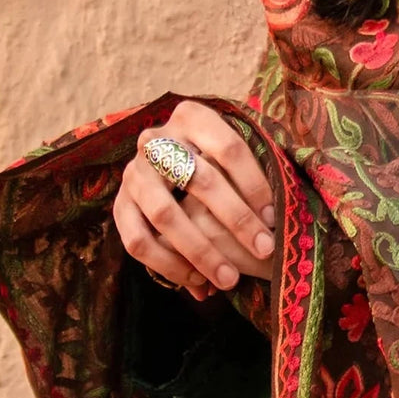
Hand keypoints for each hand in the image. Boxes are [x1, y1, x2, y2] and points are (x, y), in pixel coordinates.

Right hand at [113, 99, 274, 299]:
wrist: (165, 167)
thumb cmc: (217, 166)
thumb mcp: (234, 157)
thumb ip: (254, 174)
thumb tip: (279, 220)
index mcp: (192, 117)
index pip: (228, 148)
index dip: (254, 185)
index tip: (274, 218)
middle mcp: (157, 140)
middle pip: (199, 179)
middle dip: (236, 219)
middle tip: (264, 249)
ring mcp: (133, 172)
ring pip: (164, 213)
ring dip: (200, 250)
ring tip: (229, 279)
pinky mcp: (119, 205)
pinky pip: (138, 240)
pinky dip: (168, 264)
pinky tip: (197, 280)